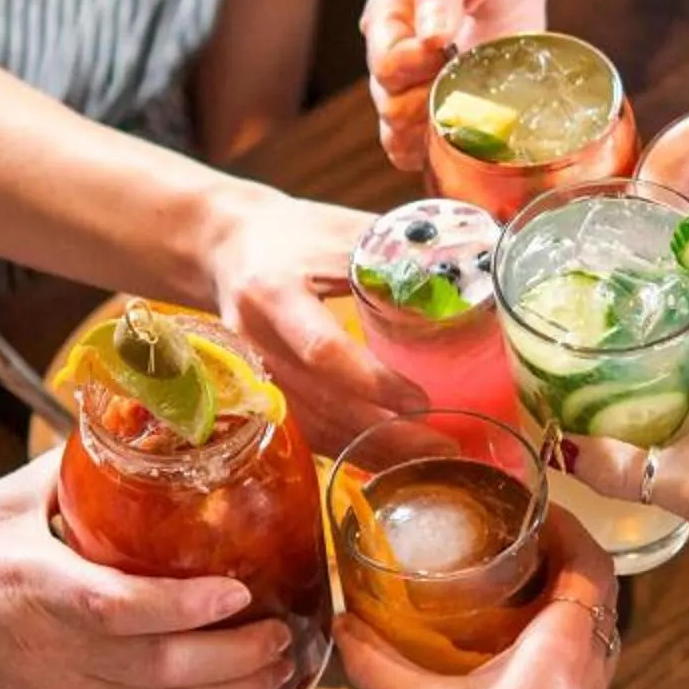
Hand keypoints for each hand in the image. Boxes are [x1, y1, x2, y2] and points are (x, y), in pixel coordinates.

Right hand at [0, 454, 298, 688]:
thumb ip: (72, 471)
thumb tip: (143, 427)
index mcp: (32, 586)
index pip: (114, 608)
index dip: (181, 607)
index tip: (237, 589)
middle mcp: (50, 652)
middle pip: (156, 672)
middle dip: (235, 659)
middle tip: (288, 631)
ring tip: (286, 665)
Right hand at [206, 189, 423, 449]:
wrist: (222, 248)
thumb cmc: (288, 235)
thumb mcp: (334, 230)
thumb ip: (390, 254)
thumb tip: (465, 272)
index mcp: (274, 293)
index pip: (322, 350)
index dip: (372, 380)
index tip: (421, 399)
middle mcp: (257, 342)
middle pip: (321, 404)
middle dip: (384, 433)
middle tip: (443, 446)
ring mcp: (253, 375)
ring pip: (314, 429)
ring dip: (372, 451)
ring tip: (430, 457)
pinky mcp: (261, 394)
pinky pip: (308, 432)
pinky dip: (351, 449)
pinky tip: (391, 458)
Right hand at [332, 508, 617, 688]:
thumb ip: (378, 665)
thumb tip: (343, 623)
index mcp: (564, 648)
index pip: (591, 563)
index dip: (569, 525)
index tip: (531, 505)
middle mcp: (587, 668)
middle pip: (595, 591)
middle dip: (560, 556)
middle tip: (510, 537)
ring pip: (587, 629)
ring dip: (556, 599)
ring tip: (502, 583)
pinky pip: (572, 662)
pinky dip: (547, 639)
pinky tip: (497, 649)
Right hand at [361, 0, 548, 170]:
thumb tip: (430, 36)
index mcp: (388, 15)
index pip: (385, 60)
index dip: (414, 65)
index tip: (450, 49)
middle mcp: (391, 55)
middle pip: (387, 102)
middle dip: (425, 102)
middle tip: (468, 83)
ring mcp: (410, 88)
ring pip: (396, 132)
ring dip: (429, 134)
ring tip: (468, 115)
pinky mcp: (435, 110)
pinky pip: (416, 149)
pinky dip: (434, 154)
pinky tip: (462, 143)